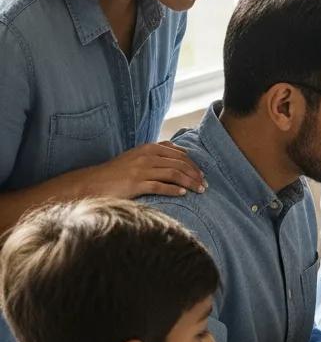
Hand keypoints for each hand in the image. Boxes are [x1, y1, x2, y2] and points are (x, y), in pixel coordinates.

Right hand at [81, 141, 205, 198]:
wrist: (93, 182)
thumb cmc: (118, 171)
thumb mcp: (138, 156)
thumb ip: (158, 152)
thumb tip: (181, 151)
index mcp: (149, 148)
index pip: (179, 155)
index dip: (193, 165)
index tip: (202, 175)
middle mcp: (146, 156)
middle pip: (179, 164)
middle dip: (195, 175)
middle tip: (205, 185)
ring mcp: (141, 170)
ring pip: (173, 174)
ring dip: (190, 182)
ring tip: (199, 190)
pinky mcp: (136, 184)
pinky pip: (160, 186)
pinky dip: (174, 189)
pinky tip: (183, 194)